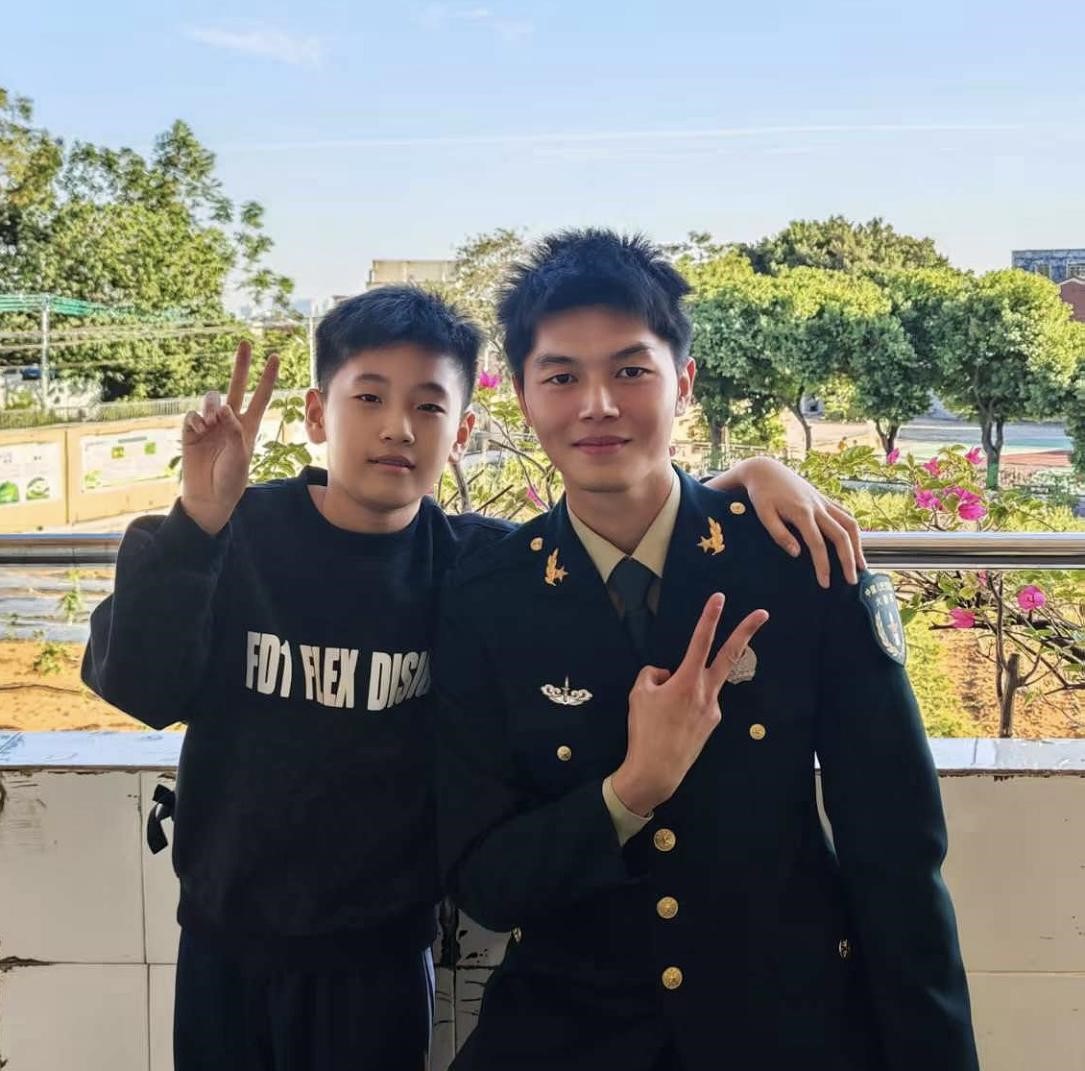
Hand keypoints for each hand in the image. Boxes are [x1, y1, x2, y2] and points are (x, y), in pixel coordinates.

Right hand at [181, 341, 278, 534]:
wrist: (208, 496)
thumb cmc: (230, 480)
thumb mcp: (240, 457)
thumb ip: (235, 432)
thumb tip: (225, 408)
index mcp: (248, 426)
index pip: (261, 397)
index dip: (267, 378)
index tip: (275, 358)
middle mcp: (230, 420)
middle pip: (237, 386)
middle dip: (241, 365)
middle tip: (246, 342)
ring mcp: (210, 424)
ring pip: (212, 398)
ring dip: (213, 406)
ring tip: (212, 422)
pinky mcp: (191, 430)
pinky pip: (193, 414)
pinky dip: (197, 420)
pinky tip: (199, 432)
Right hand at [611, 594, 768, 814]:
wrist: (657, 770)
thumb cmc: (645, 730)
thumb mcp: (638, 694)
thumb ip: (652, 674)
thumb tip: (666, 674)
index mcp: (687, 681)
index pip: (700, 641)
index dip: (709, 617)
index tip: (719, 598)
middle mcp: (707, 692)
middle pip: (730, 655)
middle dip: (746, 631)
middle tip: (762, 613)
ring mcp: (713, 709)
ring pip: (701, 683)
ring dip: (683, 686)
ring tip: (660, 713)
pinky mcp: (712, 723)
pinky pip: (697, 701)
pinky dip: (683, 703)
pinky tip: (669, 722)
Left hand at [707, 457, 864, 587]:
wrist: (765, 470)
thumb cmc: (761, 494)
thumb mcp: (764, 514)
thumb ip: (779, 534)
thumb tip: (797, 554)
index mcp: (802, 512)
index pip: (818, 544)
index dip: (823, 565)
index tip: (825, 583)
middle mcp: (818, 506)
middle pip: (841, 535)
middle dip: (848, 559)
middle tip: (852, 581)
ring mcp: (823, 501)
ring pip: (850, 523)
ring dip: (858, 544)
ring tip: (861, 565)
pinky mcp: (824, 498)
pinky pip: (845, 514)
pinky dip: (853, 530)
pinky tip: (855, 543)